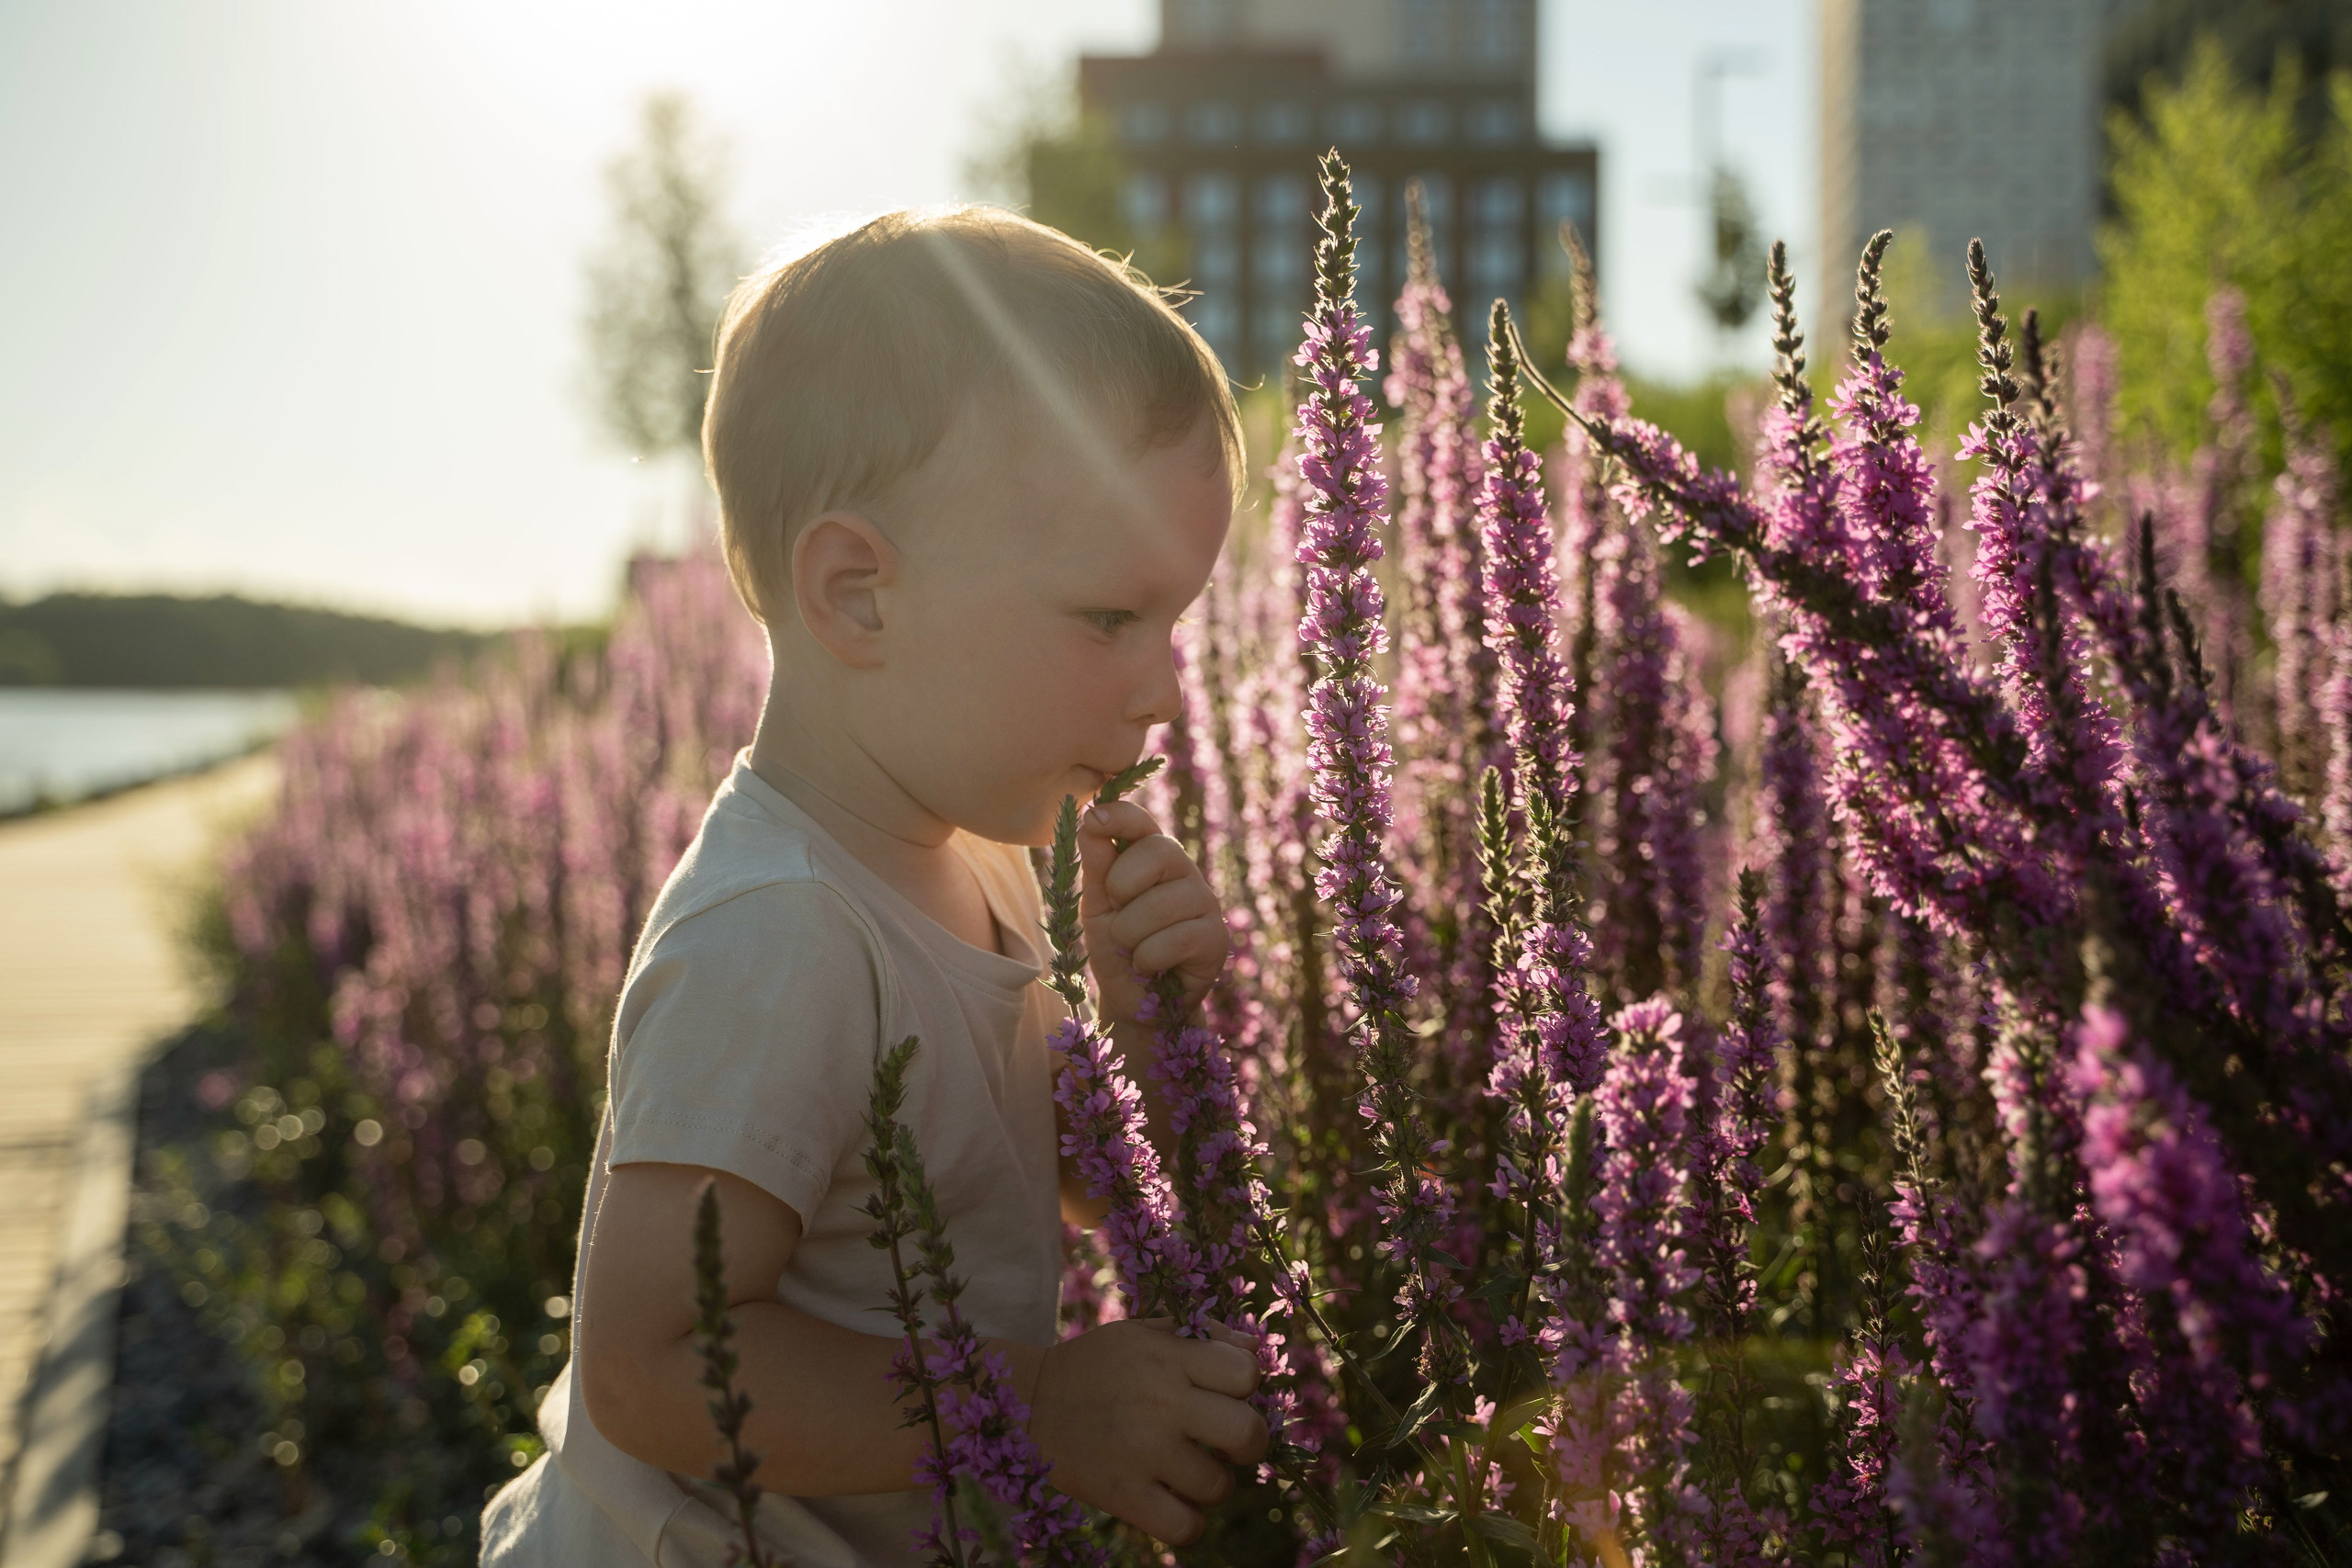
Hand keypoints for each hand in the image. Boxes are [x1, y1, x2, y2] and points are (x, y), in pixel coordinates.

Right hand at [1027, 1317, 1267, 1543]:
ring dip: (1213, 1482)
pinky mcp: (1122, 1495)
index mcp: (1169, 1358)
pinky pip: (1185, 1527)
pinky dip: (1189, 1521)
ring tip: (1188, 1470)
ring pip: (1220, 1486)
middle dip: (1251, 1441)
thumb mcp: (1143, 1331)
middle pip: (1248, 1433)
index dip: (1245, 1385)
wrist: (1029, 1403)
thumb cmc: (1098, 1365)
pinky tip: (1175, 1503)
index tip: (1224, 1392)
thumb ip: (1202, 1334)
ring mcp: (1142, 1452)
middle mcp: (1161, 1403)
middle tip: (1230, 1443)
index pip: (1246, 1372)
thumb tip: (1255, 1349)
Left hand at [1077, 798, 1230, 1027]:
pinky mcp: (1216, 938)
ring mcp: (1205, 903)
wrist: (1134, 1000)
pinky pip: (1171, 941)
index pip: (1143, 822)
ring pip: (1157, 906)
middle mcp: (1185, 871)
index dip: (1122, 815)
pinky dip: (1147, 960)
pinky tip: (1153, 967)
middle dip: (1120, 889)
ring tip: (1133, 948)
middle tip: (1121, 915)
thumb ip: (1097, 865)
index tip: (1095, 817)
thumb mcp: (1096, 904)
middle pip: (1155, 853)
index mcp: (1154, 856)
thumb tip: (1090, 818)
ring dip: (1129, 936)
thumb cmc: (1114, 945)